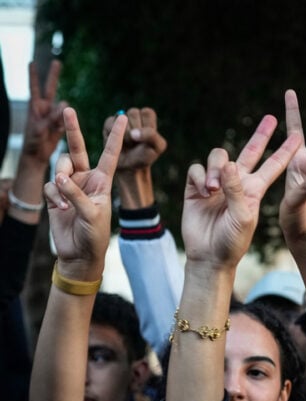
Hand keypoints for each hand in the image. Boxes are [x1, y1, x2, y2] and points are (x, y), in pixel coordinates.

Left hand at [21, 60, 65, 166]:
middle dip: (53, 75)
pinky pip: (67, 121)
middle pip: (50, 88)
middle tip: (57, 62)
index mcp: (34, 107)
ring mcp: (52, 115)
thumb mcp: (39, 129)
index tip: (32, 62)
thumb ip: (51, 116)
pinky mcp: (60, 124)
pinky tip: (58, 131)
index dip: (33, 75)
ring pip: (63, 109)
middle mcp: (44, 108)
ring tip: (53, 127)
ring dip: (61, 115)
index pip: (34, 87)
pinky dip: (65, 125)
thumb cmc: (32, 142)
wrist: (36, 155)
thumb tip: (65, 103)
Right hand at [43, 109, 126, 277]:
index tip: (123, 117)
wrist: (79, 254)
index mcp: (103, 181)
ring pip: (59, 166)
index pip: (110, 154)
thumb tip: (59, 176)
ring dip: (61, 180)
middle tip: (68, 109)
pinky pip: (50, 185)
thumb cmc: (94, 235)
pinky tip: (61, 209)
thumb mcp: (93, 214)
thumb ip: (77, 194)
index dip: (115, 136)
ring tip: (68, 203)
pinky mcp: (56, 194)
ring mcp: (70, 185)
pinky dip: (54, 196)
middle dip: (72, 129)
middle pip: (77, 149)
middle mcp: (86, 179)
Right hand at [108, 107, 166, 171]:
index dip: (147, 128)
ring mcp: (120, 117)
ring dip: (126, 135)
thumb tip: (133, 133)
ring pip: (121, 119)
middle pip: (133, 114)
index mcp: (148, 116)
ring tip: (129, 144)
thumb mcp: (157, 147)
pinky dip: (115, 135)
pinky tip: (119, 143)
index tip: (147, 139)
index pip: (147, 113)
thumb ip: (151, 136)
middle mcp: (134, 114)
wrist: (130, 166)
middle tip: (137, 143)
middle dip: (136, 131)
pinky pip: (111, 124)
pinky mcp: (109, 123)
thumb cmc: (146, 155)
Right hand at [182, 115, 299, 268]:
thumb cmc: (233, 241)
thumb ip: (237, 190)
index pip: (273, 166)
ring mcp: (217, 183)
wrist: (210, 255)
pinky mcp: (196, 187)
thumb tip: (229, 163)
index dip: (284, 152)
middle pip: (250, 151)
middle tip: (272, 118)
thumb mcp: (243, 217)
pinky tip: (203, 193)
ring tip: (214, 189)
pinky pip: (197, 169)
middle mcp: (238, 182)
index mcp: (255, 189)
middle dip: (261, 135)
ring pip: (218, 156)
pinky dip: (200, 178)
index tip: (297, 137)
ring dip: (215, 168)